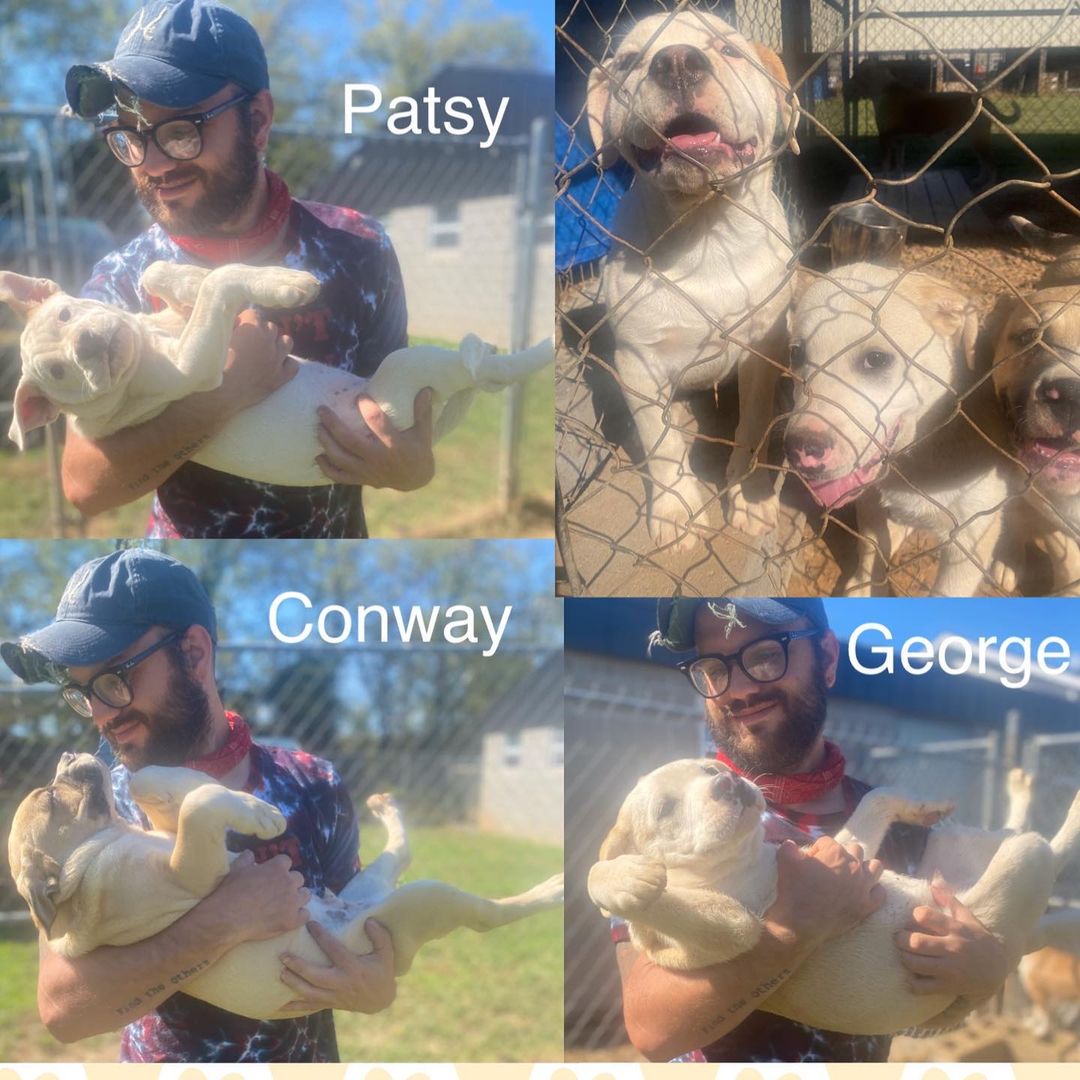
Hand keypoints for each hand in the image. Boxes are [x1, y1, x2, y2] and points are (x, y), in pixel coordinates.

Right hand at [204, 851, 309, 945]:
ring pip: (305, 895)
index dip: (279, 868)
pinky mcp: (292, 920)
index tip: (272, 875)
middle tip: (278, 891)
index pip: (286, 862)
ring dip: (297, 897)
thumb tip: (251, 853)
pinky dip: (299, 916)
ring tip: (287, 904)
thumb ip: (247, 858)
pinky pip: (305, 915)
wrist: (226, 919)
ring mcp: (292, 902)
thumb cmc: (230, 892)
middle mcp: (289, 882)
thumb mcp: (236, 869)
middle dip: (290, 883)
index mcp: (277, 867)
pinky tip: (290, 918)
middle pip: (298, 878)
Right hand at [212, 309, 298, 416]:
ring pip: (286, 342)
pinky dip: (286, 364)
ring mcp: (276, 359)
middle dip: (260, 332)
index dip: (244, 321)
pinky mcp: (280, 378)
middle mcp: (268, 339)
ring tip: (264, 351)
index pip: (254, 313)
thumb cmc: (207, 363)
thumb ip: (204, 320)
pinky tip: (276, 367)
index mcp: (251, 325)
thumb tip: (187, 307)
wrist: (216, 395)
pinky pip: (293, 365)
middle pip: (270, 327)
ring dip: (277, 344)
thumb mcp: (204, 336)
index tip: (236, 329)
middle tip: (247, 342)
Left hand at [279, 918, 396, 1013]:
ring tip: (280, 972)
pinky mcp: (330, 1004)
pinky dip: (295, 1006)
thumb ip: (380, 936)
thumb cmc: (382, 972)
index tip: (309, 924)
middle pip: (315, 976)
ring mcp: (334, 996)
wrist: (380, 1001)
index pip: (334, 950)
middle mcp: (341, 983)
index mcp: (353, 968)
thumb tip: (369, 921)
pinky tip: (280, 1004)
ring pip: (309, 992)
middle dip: (298, 966)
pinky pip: (309, 1007)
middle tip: (283, 955)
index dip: (321, 936)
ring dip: (293, 983)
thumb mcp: (386, 953)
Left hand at [316, 388, 434, 489]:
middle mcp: (377, 459)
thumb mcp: (423, 432)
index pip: (376, 423)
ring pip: (340, 457)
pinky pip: (339, 476)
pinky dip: (327, 467)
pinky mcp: (361, 479)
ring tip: (319, 427)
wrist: (415, 479)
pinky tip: (319, 455)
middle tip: (321, 410)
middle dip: (332, 424)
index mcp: (393, 445)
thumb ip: (422, 411)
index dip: (366, 407)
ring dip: (326, 441)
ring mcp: (367, 471)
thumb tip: (426, 389)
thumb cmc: (418, 451)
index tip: (360, 395)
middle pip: (349, 441)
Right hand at [765, 838, 884, 946]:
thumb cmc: (794, 890)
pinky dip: (873, 891)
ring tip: (853, 875)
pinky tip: (863, 893)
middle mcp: (853, 866)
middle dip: (843, 854)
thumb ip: (789, 847)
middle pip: (855, 849)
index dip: (817, 850)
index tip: (809, 861)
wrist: (801, 923)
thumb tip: (792, 846)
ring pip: (875, 866)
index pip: (827, 842)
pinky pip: (880, 893)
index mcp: (835, 852)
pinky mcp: (867, 905)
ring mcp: (863, 886)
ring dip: (865, 868)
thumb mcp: (785, 861)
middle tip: (830, 867)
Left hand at [896, 879, 1009, 1000]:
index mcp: (955, 928)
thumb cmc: (978, 940)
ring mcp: (951, 969)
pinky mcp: (950, 987)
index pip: (925, 916)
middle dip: (900, 939)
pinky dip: (913, 982)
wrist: (999, 969)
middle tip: (898, 938)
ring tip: (904, 954)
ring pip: (915, 964)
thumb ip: (949, 899)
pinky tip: (913, 975)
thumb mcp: (968, 918)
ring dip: (904, 958)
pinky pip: (923, 986)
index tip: (913, 918)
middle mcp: (952, 948)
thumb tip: (934, 881)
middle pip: (915, 942)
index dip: (914, 915)